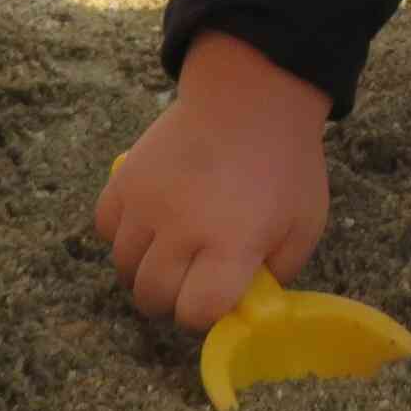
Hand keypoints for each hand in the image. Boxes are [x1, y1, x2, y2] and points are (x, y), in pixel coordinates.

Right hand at [98, 32, 331, 329]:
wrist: (252, 97)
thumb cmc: (284, 163)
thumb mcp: (304, 224)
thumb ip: (277, 273)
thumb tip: (246, 302)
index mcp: (230, 245)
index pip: (195, 313)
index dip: (203, 313)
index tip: (214, 296)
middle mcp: (181, 229)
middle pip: (153, 298)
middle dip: (172, 299)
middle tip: (190, 279)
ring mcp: (147, 203)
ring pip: (124, 268)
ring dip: (145, 269)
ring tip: (171, 250)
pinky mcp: (125, 179)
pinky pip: (105, 229)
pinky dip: (123, 234)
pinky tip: (149, 223)